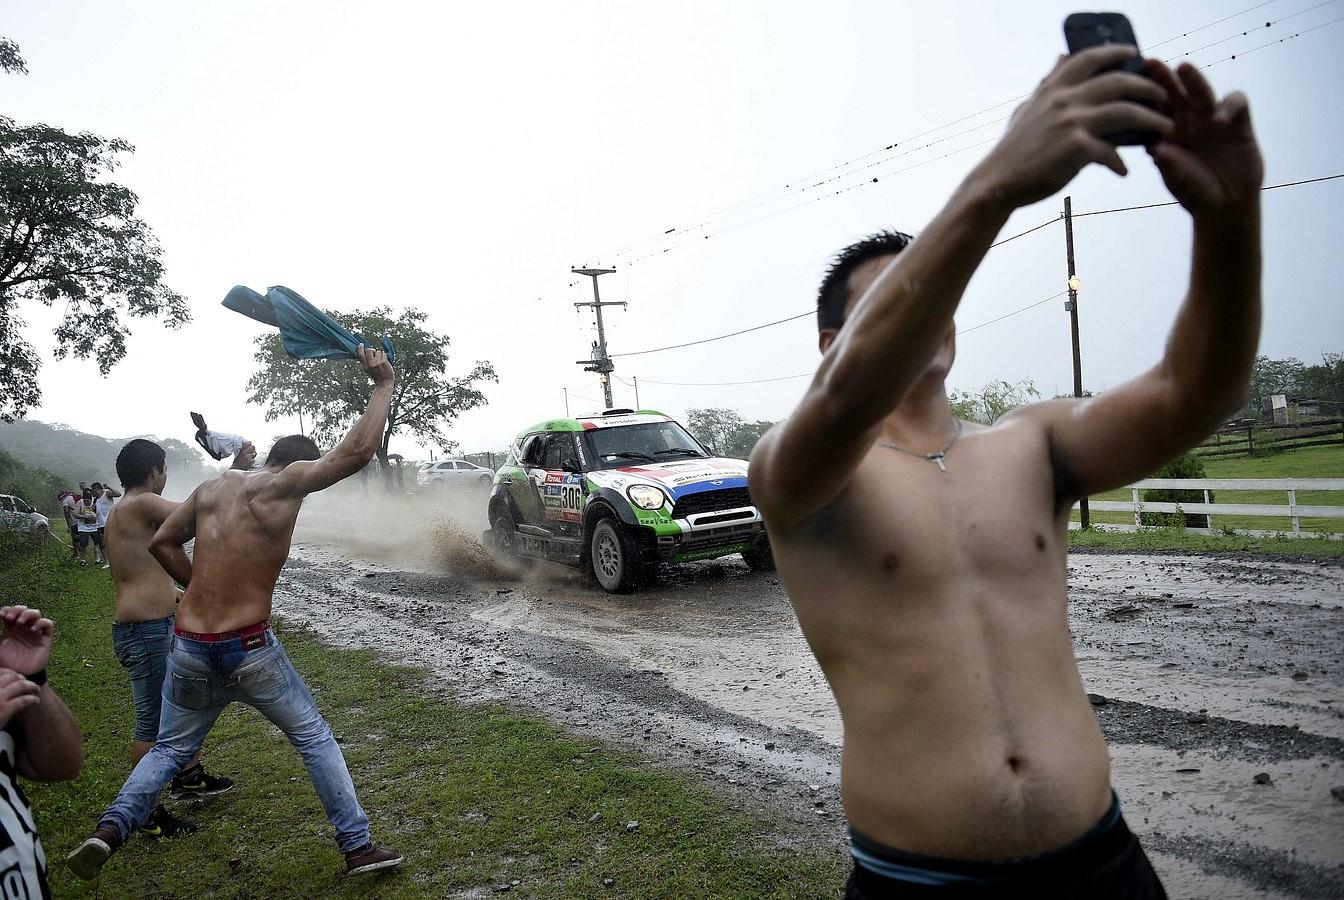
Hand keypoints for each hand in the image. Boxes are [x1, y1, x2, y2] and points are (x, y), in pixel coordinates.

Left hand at [0, 606, 52, 674]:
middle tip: (10, 618)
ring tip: (20, 622)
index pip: (11, 612)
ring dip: (28, 614)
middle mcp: (23, 629)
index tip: (1, 615)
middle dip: (17, 610)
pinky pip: (48, 624)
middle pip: (24, 610)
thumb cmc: (6, 664)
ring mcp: (35, 633)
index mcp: (10, 629)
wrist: (18, 675)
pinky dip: (41, 623)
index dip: (7, 610)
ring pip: (36, 614)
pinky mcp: (45, 639)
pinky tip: (33, 629)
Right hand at [0, 669, 40, 728]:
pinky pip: (23, 700)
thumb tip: (6, 684)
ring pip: (21, 685)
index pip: (1, 672)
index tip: (18, 677)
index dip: (12, 673)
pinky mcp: (4, 709)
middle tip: (29, 684)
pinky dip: (32, 699)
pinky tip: (36, 701)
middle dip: (23, 678)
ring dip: (32, 686)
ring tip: (36, 690)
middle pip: (12, 677)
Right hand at [231, 441, 256, 469]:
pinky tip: (249, 461)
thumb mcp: (238, 453)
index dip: (249, 444)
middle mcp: (245, 453)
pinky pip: (254, 459)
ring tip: (250, 456)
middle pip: (253, 447)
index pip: (248, 443)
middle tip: (250, 451)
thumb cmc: (237, 461)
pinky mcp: (251, 461)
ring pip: (255, 453)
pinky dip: (252, 460)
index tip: (249, 445)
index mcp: (241, 449)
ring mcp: (248, 457)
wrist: (236, 468)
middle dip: (252, 449)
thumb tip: (248, 445)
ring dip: (253, 454)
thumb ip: (243, 449)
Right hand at [358, 344, 394, 386]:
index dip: (360, 348)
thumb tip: (364, 350)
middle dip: (373, 350)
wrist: (385, 382)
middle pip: (369, 350)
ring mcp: (377, 363)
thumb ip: (365, 361)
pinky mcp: (383, 362)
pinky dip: (385, 356)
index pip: (360, 354)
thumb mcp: (368, 369)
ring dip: (380, 354)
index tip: (361, 345)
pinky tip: (385, 361)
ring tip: (381, 361)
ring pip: (378, 351)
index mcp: (365, 366)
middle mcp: (370, 364)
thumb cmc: (377, 375)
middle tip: (375, 355)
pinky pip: (384, 353)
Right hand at [976, 46, 1171, 208]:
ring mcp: (1072, 123)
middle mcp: (1065, 100)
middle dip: (1146, 87)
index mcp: (1053, 89)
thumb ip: (1048, 83)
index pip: (1090, 58)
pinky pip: (1111, 153)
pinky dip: (1120, 163)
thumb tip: (1061, 58)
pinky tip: (1123, 171)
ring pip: (1126, 113)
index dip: (1115, 51)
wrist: (998, 182)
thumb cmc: (1013, 150)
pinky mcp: (1077, 150)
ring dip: (1151, 120)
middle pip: (1119, 82)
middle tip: (1162, 96)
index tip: (1134, 53)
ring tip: (1164, 127)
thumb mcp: (1027, 108)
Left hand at [1145, 60, 1262, 216]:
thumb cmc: (1194, 191)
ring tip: (1183, 69)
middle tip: (1150, 64)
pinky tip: (1220, 117)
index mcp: (1167, 133)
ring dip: (1193, 80)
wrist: (1225, 205)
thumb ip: (1169, 165)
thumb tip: (1157, 149)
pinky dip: (1229, 105)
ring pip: (1202, 93)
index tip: (1125, 85)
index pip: (1153, 110)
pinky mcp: (1239, 123)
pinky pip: (1236, 103)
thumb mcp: (1177, 180)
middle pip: (1175, 94)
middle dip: (1163, 78)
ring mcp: (1213, 120)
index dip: (1141, 97)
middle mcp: (1188, 121)